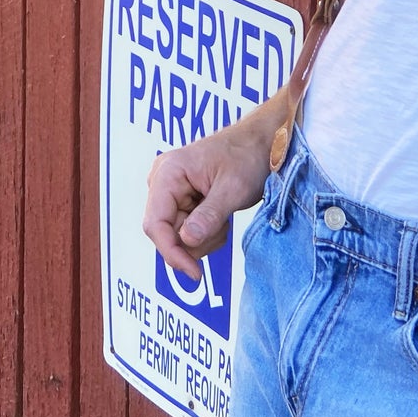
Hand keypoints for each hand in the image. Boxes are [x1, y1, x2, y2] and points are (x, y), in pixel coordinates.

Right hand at [143, 108, 279, 280]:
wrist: (262, 142)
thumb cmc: (248, 156)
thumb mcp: (233, 189)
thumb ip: (209, 216)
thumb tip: (186, 241)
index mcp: (168, 173)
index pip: (155, 224)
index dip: (171, 252)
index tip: (194, 273)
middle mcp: (162, 181)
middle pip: (165, 233)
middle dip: (196, 240)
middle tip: (223, 228)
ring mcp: (170, 190)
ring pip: (177, 235)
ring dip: (204, 237)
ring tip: (224, 216)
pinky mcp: (180, 199)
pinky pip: (185, 230)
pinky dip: (206, 232)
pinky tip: (220, 215)